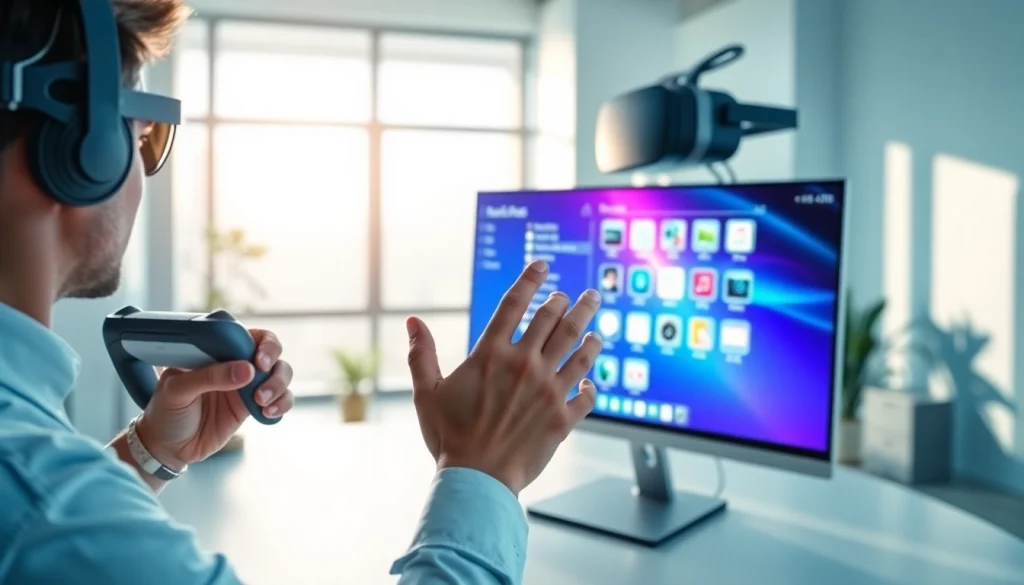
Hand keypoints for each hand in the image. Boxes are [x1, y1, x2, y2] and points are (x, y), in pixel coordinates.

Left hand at [135, 330, 294, 470]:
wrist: (167, 448)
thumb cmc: (166, 412)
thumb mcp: (177, 390)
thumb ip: (209, 377)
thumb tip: (247, 370)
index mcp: (215, 352)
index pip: (248, 335)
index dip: (263, 344)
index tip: (258, 361)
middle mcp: (234, 365)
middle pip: (272, 353)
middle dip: (275, 366)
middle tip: (262, 385)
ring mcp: (245, 386)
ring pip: (280, 375)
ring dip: (279, 386)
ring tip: (262, 402)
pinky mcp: (251, 407)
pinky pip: (279, 400)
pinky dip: (282, 404)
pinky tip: (268, 413)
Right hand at [407, 260, 601, 495]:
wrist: (476, 479)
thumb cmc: (449, 437)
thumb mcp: (426, 392)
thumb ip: (421, 354)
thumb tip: (412, 322)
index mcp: (491, 353)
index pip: (515, 303)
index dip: (531, 279)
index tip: (543, 265)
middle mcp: (524, 364)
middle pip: (555, 319)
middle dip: (571, 302)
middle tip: (581, 295)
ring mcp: (548, 390)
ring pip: (579, 350)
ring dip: (590, 332)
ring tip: (596, 325)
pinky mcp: (563, 417)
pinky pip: (587, 395)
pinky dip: (591, 384)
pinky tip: (590, 380)